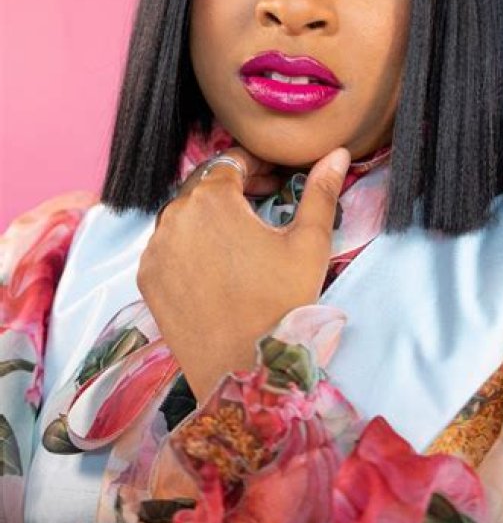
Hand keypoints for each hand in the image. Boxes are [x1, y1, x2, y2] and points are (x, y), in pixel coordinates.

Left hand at [136, 145, 350, 402]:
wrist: (244, 368)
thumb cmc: (282, 302)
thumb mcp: (310, 242)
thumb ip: (320, 192)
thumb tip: (336, 154)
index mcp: (212, 199)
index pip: (230, 162)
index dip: (256, 166)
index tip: (275, 180)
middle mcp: (174, 217)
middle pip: (204, 187)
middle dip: (233, 189)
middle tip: (263, 203)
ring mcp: (155, 249)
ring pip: (182, 216)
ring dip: (208, 217)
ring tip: (240, 236)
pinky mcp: (146, 279)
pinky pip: (166, 248)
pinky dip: (188, 245)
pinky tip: (215, 264)